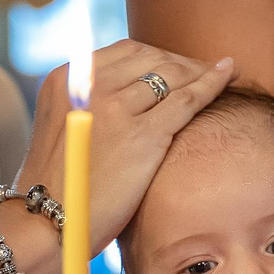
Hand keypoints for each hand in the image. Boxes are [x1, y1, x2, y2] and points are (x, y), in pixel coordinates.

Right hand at [12, 41, 235, 251]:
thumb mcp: (64, 127)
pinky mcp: (142, 135)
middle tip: (203, 69)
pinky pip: (188, 98)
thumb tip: (128, 95)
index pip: (125, 52)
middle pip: (151, 58)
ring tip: (220, 73)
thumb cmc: (57, 184)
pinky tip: (227, 74)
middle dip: (181, 61)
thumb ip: (90, 104)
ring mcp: (117, 107)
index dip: (157, 56)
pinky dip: (212, 83)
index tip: (176, 65)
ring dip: (199, 71)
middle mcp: (91, 84)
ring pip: (172, 75)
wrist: (46, 221)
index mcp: (68, 78)